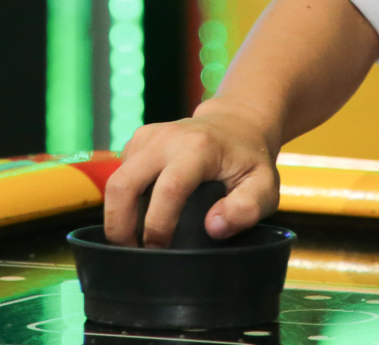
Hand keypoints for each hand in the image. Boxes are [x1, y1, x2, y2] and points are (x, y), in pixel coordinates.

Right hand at [102, 101, 279, 246]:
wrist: (236, 123)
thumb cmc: (250, 160)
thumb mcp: (264, 186)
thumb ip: (246, 208)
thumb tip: (213, 227)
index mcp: (199, 148)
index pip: (168, 189)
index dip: (158, 225)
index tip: (161, 251)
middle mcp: (167, 138)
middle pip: (123, 183)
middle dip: (118, 226)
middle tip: (130, 255)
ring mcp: (148, 137)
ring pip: (114, 181)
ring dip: (116, 216)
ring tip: (132, 242)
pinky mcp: (138, 141)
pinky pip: (118, 175)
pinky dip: (121, 201)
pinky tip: (139, 216)